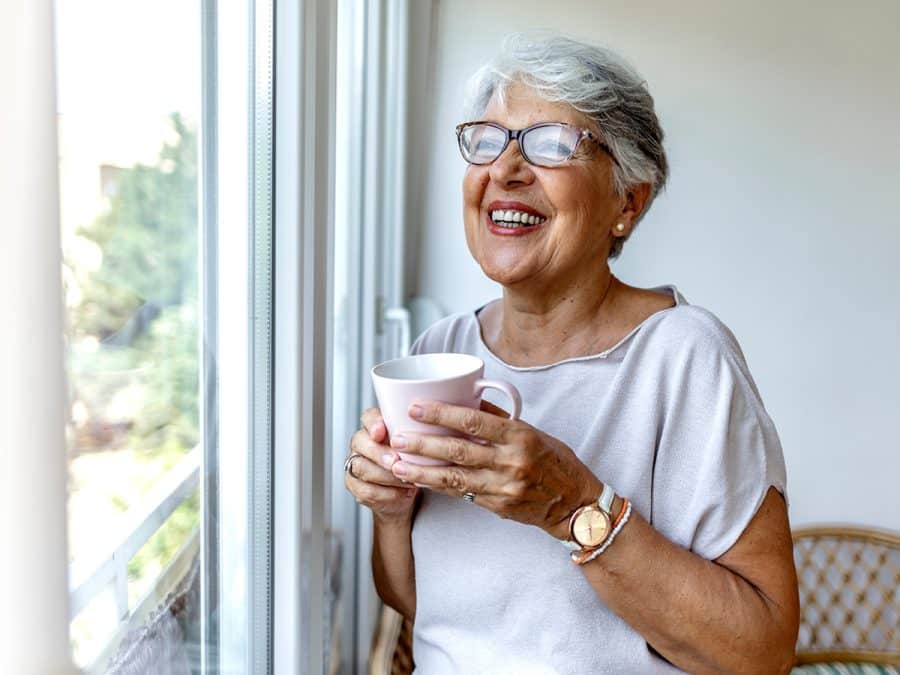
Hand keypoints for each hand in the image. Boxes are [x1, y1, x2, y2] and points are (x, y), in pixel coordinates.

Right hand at [345, 408, 419, 522]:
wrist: (406, 493)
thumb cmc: (414, 463)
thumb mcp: (419, 446)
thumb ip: (419, 434)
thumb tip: (433, 426)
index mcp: (375, 427)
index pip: (368, 418)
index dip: (373, 423)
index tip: (381, 431)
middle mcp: (361, 443)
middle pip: (360, 442)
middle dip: (379, 452)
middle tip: (395, 461)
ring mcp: (355, 464)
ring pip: (362, 467)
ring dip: (386, 476)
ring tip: (407, 480)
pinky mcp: (355, 486)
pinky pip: (366, 490)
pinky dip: (387, 494)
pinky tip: (403, 493)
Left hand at [387, 400, 601, 538]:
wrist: (576, 506)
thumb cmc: (555, 462)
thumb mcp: (533, 433)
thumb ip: (500, 420)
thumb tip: (468, 401)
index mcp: (520, 436)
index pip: (474, 421)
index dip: (441, 414)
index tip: (416, 407)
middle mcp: (511, 462)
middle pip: (458, 450)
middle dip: (422, 443)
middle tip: (395, 436)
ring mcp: (503, 488)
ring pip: (454, 478)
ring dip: (421, 471)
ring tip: (396, 464)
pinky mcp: (498, 507)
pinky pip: (462, 494)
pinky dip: (438, 486)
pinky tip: (418, 480)